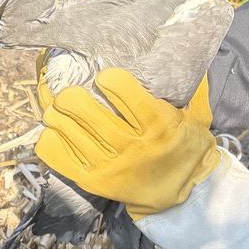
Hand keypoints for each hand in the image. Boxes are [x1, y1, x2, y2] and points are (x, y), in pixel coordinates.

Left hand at [35, 68, 220, 217]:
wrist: (184, 198)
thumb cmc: (187, 150)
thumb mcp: (199, 118)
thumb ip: (195, 88)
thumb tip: (192, 50)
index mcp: (159, 125)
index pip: (122, 91)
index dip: (109, 78)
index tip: (105, 77)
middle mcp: (131, 146)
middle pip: (83, 110)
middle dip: (71, 95)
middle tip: (71, 92)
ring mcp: (109, 166)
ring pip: (66, 130)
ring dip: (56, 114)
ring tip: (59, 108)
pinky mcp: (92, 182)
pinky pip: (58, 157)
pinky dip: (50, 140)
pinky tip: (56, 131)